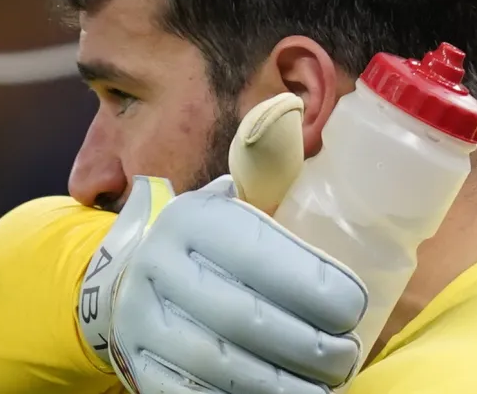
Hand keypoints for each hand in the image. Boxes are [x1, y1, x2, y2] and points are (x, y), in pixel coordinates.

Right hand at [100, 93, 368, 392]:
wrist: (121, 284)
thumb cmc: (207, 243)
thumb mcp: (231, 199)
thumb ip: (266, 168)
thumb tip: (287, 110)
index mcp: (192, 220)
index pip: (257, 253)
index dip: (312, 283)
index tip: (355, 306)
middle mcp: (160, 268)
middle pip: (246, 317)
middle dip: (310, 344)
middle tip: (346, 355)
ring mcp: (143, 323)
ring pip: (223, 365)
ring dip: (285, 385)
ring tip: (326, 386)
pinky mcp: (140, 369)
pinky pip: (193, 393)